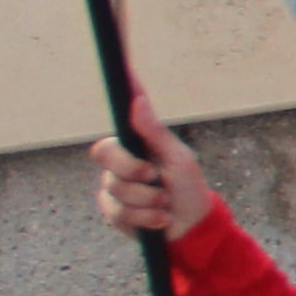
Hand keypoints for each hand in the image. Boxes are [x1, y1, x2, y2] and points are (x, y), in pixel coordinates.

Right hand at [89, 91, 217, 240]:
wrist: (191, 228)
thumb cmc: (188, 188)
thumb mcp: (177, 159)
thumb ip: (154, 133)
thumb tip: (137, 101)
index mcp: (136, 143)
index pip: (119, 117)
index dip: (120, 93)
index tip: (124, 67)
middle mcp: (119, 161)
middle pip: (105, 154)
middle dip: (133, 170)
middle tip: (155, 177)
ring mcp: (113, 185)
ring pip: (115, 188)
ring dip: (148, 200)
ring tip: (165, 203)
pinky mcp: (112, 211)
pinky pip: (118, 211)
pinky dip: (145, 217)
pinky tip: (159, 218)